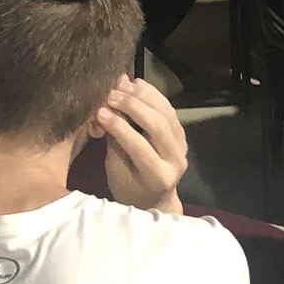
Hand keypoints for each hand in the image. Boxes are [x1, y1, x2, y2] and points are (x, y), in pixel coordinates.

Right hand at [95, 77, 187, 212]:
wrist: (154, 198)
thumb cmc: (129, 189)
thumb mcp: (115, 172)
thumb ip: (114, 142)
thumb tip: (105, 109)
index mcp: (158, 177)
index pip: (139, 146)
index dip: (119, 126)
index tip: (100, 111)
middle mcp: (176, 160)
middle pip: (157, 125)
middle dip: (133, 106)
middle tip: (111, 95)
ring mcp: (182, 146)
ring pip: (166, 113)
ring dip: (143, 96)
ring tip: (122, 86)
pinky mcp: (182, 135)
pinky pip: (169, 109)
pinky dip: (153, 95)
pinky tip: (136, 85)